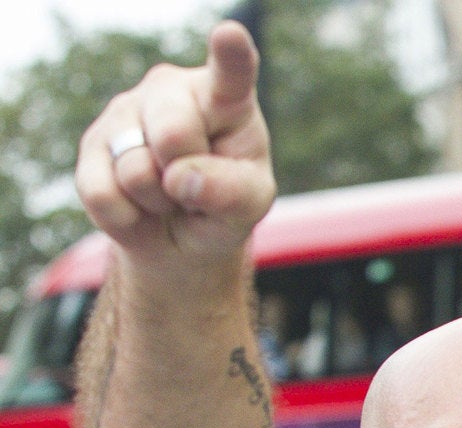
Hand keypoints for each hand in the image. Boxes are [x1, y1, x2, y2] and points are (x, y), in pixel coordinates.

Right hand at [74, 22, 274, 275]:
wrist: (180, 238)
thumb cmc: (224, 207)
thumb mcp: (249, 206)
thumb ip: (232, 192)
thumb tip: (181, 179)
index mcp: (225, 98)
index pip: (230, 75)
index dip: (229, 55)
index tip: (230, 34)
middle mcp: (172, 91)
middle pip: (174, 135)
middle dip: (186, 175)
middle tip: (195, 185)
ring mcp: (126, 112)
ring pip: (137, 171)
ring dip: (158, 201)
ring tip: (169, 195)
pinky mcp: (92, 146)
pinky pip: (105, 195)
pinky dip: (128, 217)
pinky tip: (138, 204)